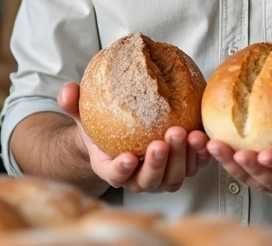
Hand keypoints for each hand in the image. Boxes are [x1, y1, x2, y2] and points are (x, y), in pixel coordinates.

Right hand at [57, 82, 210, 192]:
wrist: (121, 133)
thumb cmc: (102, 125)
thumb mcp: (84, 113)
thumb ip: (73, 104)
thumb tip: (67, 90)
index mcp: (111, 168)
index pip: (115, 176)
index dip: (122, 170)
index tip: (129, 157)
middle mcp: (137, 178)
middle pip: (149, 180)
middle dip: (158, 162)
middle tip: (163, 141)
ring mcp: (161, 176)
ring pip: (173, 177)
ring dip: (182, 158)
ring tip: (186, 134)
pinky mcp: (181, 167)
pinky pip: (193, 166)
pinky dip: (200, 155)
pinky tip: (203, 137)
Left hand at [206, 86, 271, 201]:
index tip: (263, 153)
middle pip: (269, 179)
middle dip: (248, 167)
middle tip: (231, 151)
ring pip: (254, 182)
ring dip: (231, 167)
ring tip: (213, 147)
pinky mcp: (270, 185)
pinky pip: (248, 178)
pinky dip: (229, 166)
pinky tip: (212, 146)